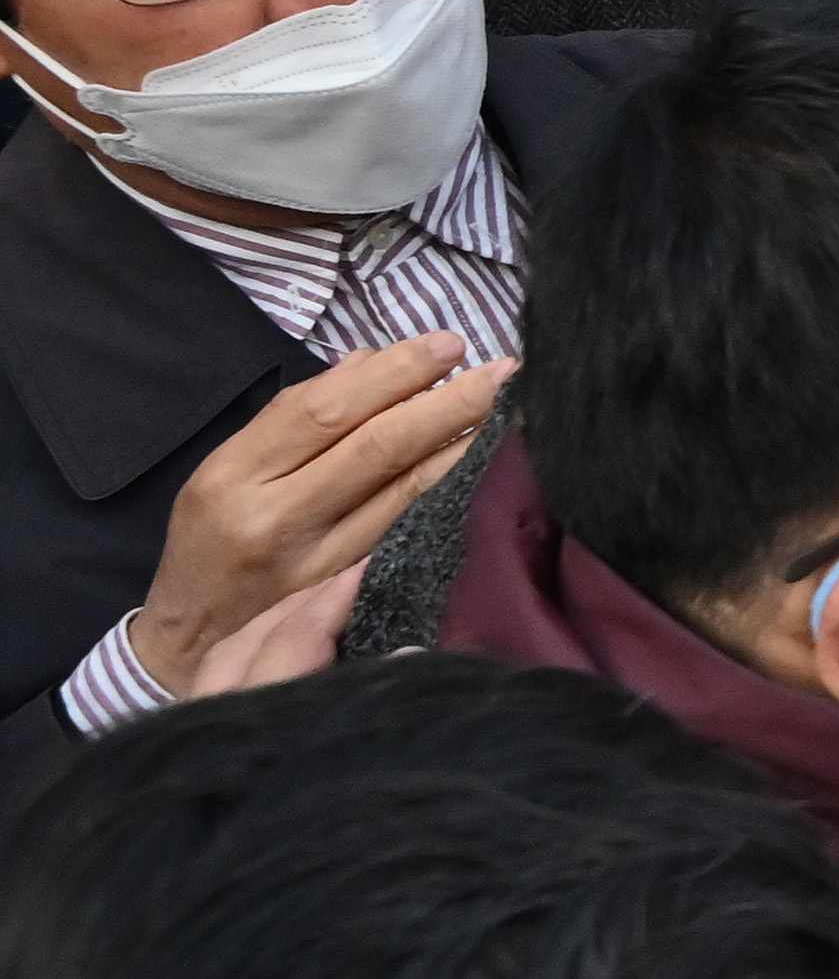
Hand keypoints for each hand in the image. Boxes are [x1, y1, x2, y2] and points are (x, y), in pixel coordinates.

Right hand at [129, 335, 503, 695]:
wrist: (193, 633)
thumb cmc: (211, 537)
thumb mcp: (228, 468)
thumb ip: (294, 416)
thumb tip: (369, 360)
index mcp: (235, 474)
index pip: (325, 411)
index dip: (393, 374)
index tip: (448, 344)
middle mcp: (276, 516)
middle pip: (374, 447)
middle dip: (445, 402)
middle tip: (501, 369)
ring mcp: (317, 561)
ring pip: (402, 490)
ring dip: (461, 443)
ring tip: (506, 405)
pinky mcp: (348, 593)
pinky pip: (408, 528)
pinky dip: (447, 489)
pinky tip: (482, 463)